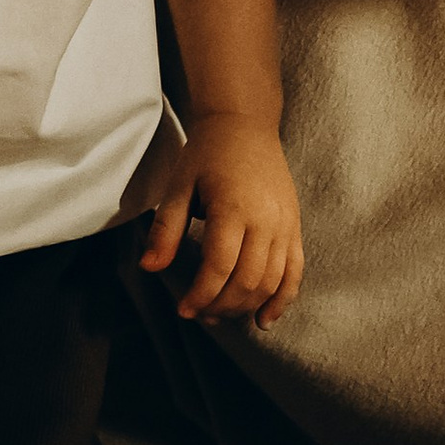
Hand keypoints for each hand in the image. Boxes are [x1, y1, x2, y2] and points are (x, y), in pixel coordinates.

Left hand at [139, 116, 304, 324]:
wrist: (245, 124)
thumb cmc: (207, 153)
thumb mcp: (179, 186)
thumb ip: (167, 229)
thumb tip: (149, 268)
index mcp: (233, 208)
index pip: (219, 267)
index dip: (201, 295)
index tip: (183, 310)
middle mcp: (265, 220)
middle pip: (246, 281)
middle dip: (220, 306)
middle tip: (199, 315)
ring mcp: (285, 225)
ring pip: (271, 282)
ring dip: (245, 306)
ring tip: (220, 315)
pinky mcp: (295, 227)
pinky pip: (295, 272)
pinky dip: (282, 300)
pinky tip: (264, 320)